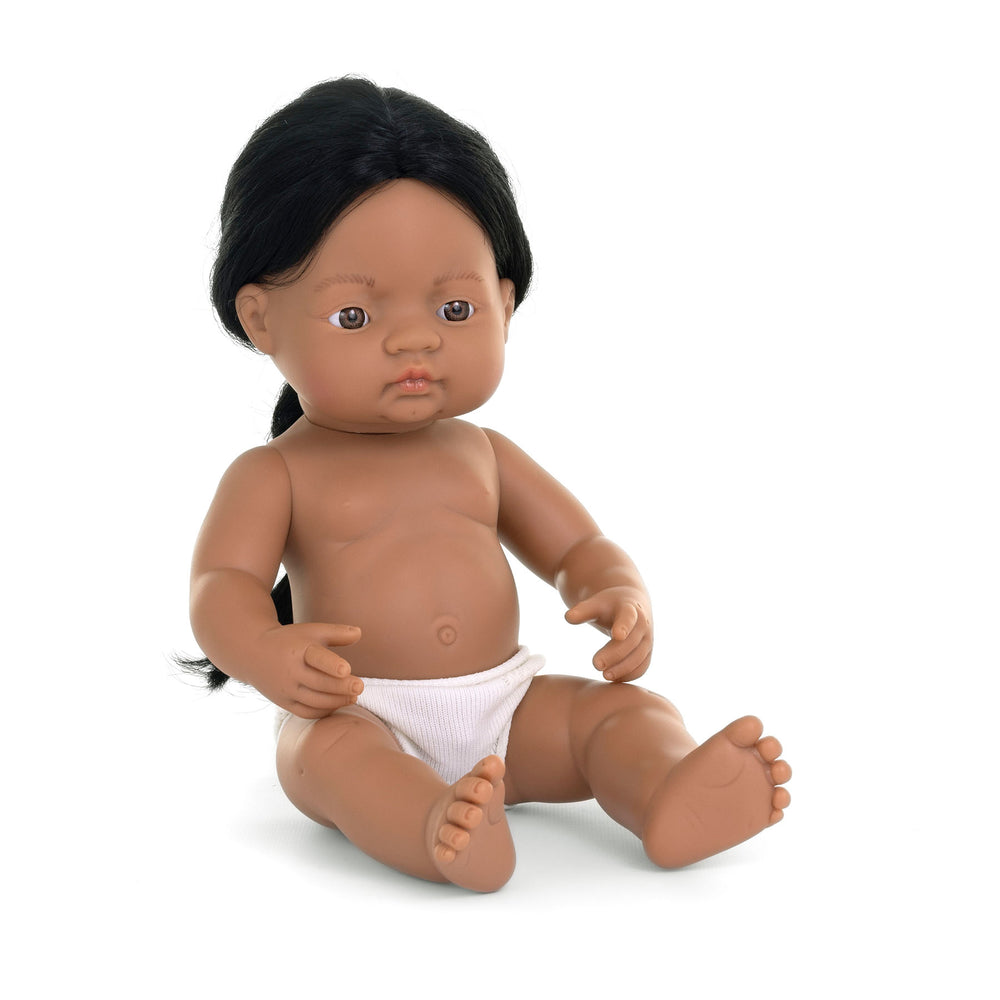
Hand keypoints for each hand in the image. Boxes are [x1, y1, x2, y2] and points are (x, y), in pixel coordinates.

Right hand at [247, 622, 363, 717]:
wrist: (253, 652)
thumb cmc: (291, 640)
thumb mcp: (312, 631)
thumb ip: (337, 633)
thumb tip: (360, 633)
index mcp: (299, 650)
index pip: (316, 658)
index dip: (331, 664)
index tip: (346, 669)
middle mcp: (290, 671)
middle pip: (319, 683)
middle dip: (341, 687)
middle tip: (360, 687)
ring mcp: (286, 689)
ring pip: (314, 700)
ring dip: (336, 701)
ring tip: (354, 697)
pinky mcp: (284, 702)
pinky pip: (306, 712)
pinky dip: (323, 711)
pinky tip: (338, 704)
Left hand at [565, 586, 652, 681]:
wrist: (631, 606)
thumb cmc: (609, 605)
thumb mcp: (596, 603)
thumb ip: (583, 611)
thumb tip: (568, 617)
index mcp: (630, 608)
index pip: (628, 617)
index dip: (624, 625)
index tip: (617, 635)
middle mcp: (643, 625)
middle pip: (631, 642)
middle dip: (615, 654)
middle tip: (596, 664)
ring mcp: (647, 640)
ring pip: (639, 657)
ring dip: (623, 668)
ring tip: (604, 676)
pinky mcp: (646, 653)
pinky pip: (642, 667)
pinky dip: (629, 675)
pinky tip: (613, 679)